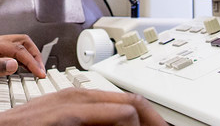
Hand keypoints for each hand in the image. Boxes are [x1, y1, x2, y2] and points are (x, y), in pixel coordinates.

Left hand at [0, 34, 45, 97]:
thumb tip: (13, 63)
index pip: (16, 49)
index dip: (30, 60)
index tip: (38, 72)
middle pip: (21, 42)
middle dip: (34, 54)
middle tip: (41, 69)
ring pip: (18, 47)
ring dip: (30, 56)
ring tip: (37, 69)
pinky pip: (13, 55)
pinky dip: (23, 61)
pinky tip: (25, 69)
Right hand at [0, 88, 167, 125]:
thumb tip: (117, 125)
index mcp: (78, 99)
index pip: (125, 103)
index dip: (149, 118)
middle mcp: (78, 96)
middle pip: (132, 102)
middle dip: (154, 121)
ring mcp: (71, 103)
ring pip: (125, 108)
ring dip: (143, 123)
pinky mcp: (65, 115)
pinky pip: (107, 116)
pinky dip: (124, 124)